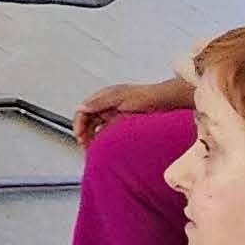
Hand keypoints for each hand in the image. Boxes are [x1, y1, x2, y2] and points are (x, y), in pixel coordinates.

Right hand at [71, 76, 192, 144]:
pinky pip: (107, 132)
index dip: (78, 123)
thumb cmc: (146, 96)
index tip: (80, 135)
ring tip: (93, 148)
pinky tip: (104, 145)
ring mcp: (114, 114)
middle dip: (84, 133)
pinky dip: (103, 138)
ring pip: (96, 127)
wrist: (165, 101)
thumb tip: (82, 107)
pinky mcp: (121, 122)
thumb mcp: (119, 99)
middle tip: (85, 145)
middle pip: (87, 120)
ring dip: (92, 137)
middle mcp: (106, 105)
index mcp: (103, 97)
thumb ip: (99, 103)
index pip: (83, 110)